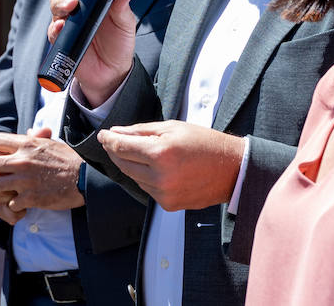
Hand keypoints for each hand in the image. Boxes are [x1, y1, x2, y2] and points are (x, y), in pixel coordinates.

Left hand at [0, 127, 84, 222]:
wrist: (85, 179)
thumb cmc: (69, 160)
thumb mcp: (52, 143)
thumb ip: (36, 138)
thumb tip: (28, 132)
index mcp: (27, 144)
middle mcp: (22, 160)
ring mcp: (25, 180)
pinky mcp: (30, 197)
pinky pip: (9, 203)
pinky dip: (11, 205)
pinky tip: (16, 203)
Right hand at [47, 0, 138, 105]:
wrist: (112, 73)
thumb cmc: (119, 42)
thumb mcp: (126, 23)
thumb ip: (123, 5)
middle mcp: (80, 3)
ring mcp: (69, 20)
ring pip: (58, 3)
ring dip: (63, 1)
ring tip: (73, 5)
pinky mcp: (61, 38)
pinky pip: (54, 29)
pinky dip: (57, 26)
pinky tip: (63, 26)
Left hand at [96, 121, 246, 210]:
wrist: (231, 170)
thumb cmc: (205, 143)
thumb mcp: (172, 128)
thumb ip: (141, 131)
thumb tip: (116, 132)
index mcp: (161, 153)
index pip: (122, 147)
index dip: (108, 140)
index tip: (103, 135)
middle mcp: (160, 177)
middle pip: (123, 164)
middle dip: (115, 151)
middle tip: (113, 141)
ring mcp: (163, 194)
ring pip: (133, 178)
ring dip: (131, 165)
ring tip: (141, 152)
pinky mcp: (168, 205)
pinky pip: (147, 189)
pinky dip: (146, 178)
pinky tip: (157, 168)